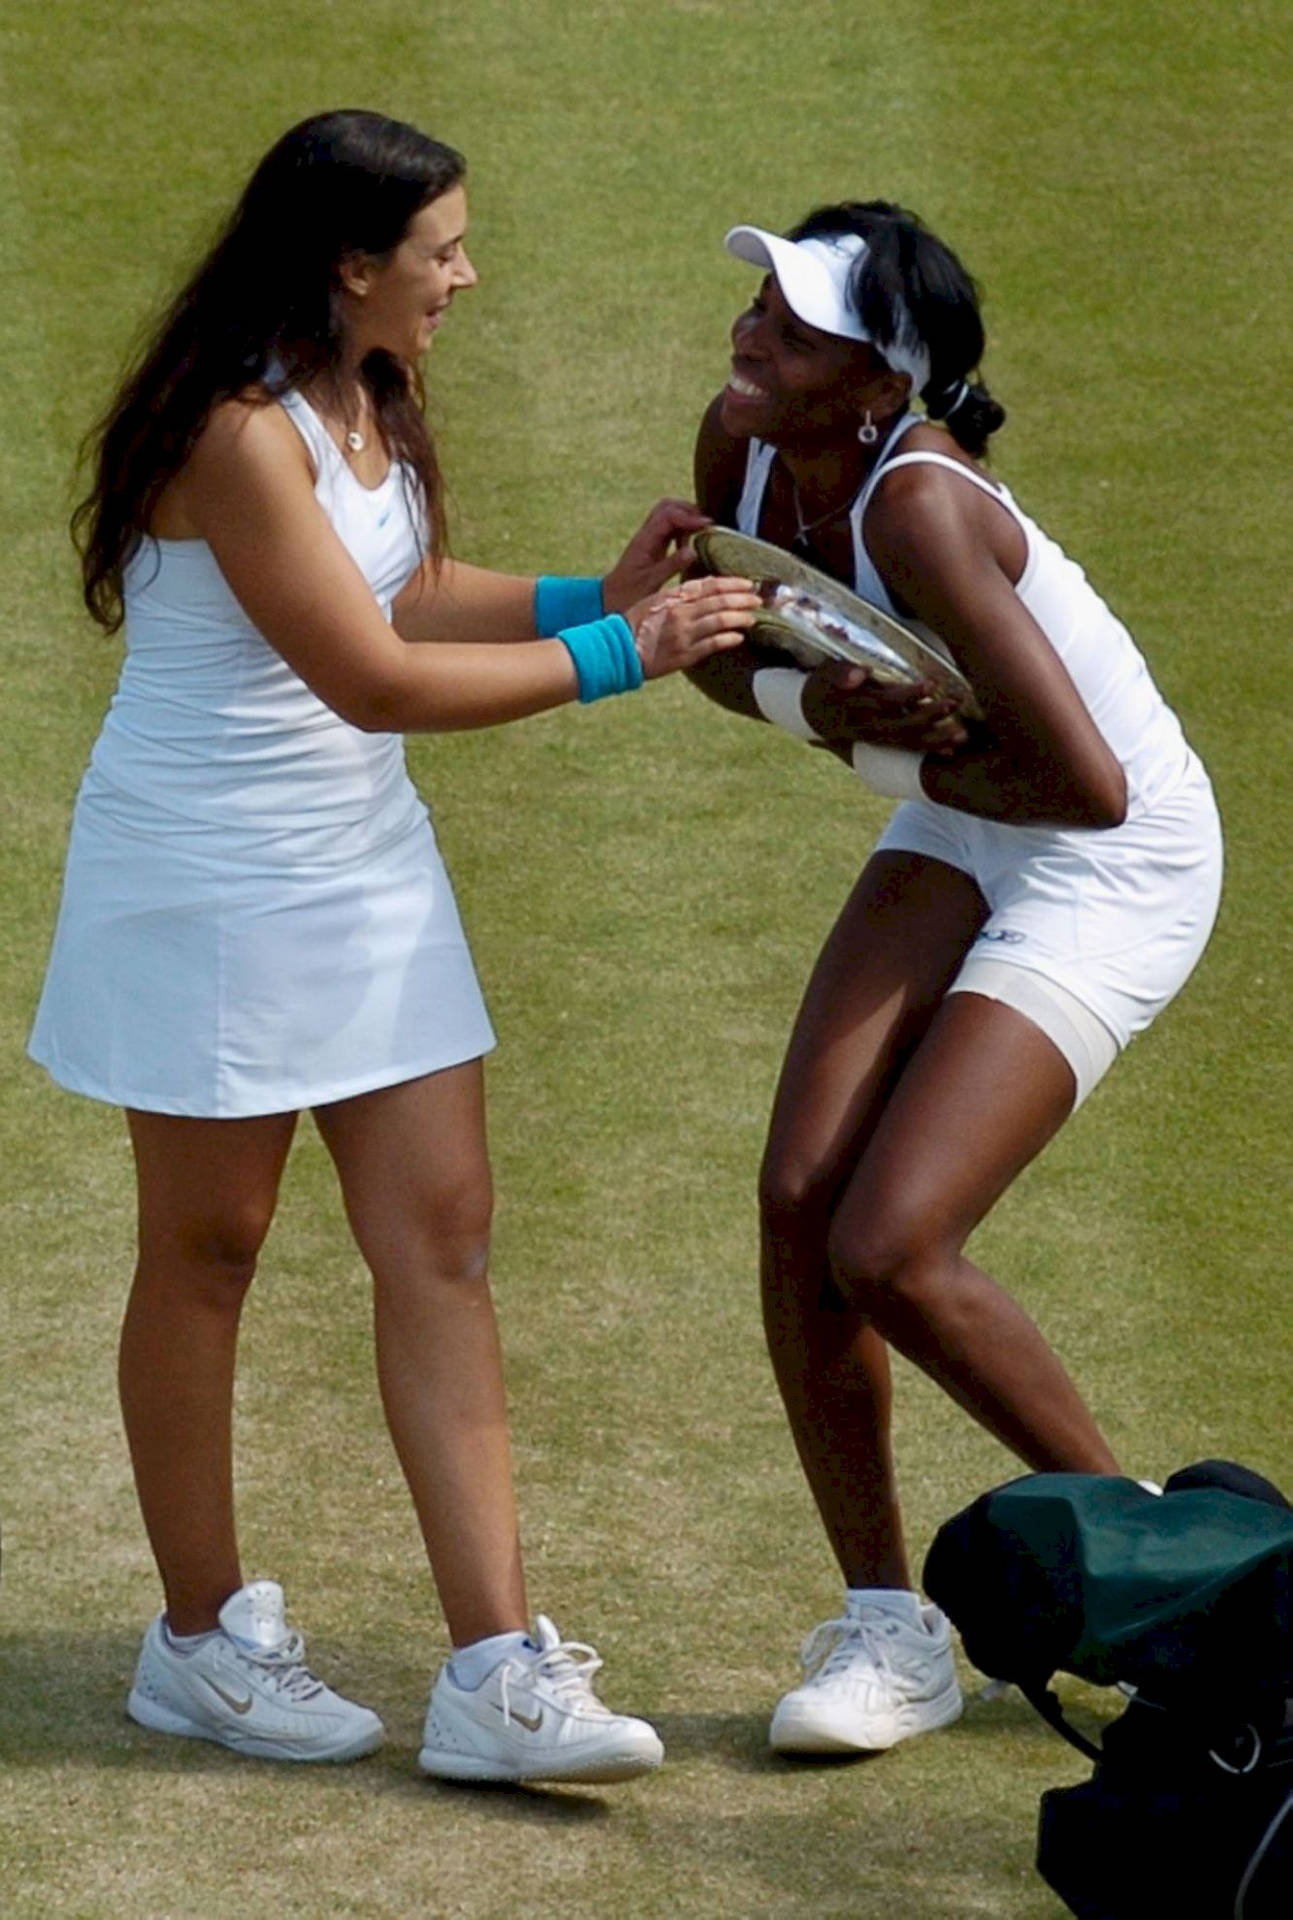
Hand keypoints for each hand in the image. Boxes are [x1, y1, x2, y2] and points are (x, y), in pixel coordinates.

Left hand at [602, 499, 712, 611]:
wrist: (609, 599)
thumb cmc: (627, 594)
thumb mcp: (650, 583)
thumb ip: (671, 566)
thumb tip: (693, 551)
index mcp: (645, 540)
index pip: (668, 516)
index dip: (688, 517)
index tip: (706, 526)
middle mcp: (646, 535)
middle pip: (667, 507)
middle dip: (688, 510)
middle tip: (705, 524)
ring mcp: (649, 539)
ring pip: (669, 515)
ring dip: (686, 519)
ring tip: (701, 533)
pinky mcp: (653, 547)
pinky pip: (669, 530)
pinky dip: (683, 531)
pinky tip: (690, 546)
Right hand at [627, 575, 758, 680]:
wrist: (618, 649)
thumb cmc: (635, 624)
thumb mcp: (655, 600)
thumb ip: (679, 594)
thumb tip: (704, 588)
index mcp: (674, 597)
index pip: (710, 585)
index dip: (732, 583)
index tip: (748, 584)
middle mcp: (681, 613)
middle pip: (719, 602)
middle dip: (742, 599)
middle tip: (757, 600)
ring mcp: (684, 634)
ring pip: (720, 621)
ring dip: (739, 618)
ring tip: (751, 618)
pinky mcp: (685, 654)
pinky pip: (713, 644)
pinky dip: (728, 639)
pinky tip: (738, 637)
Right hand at [801, 661, 969, 753]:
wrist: (812, 713)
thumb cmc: (824, 685)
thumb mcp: (826, 673)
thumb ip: (842, 673)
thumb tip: (859, 674)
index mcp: (857, 707)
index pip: (886, 702)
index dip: (908, 696)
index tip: (930, 685)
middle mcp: (869, 727)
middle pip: (903, 726)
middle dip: (931, 717)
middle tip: (955, 703)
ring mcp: (877, 737)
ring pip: (909, 742)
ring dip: (937, 739)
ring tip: (962, 735)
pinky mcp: (884, 741)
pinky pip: (909, 748)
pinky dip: (930, 749)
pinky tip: (953, 750)